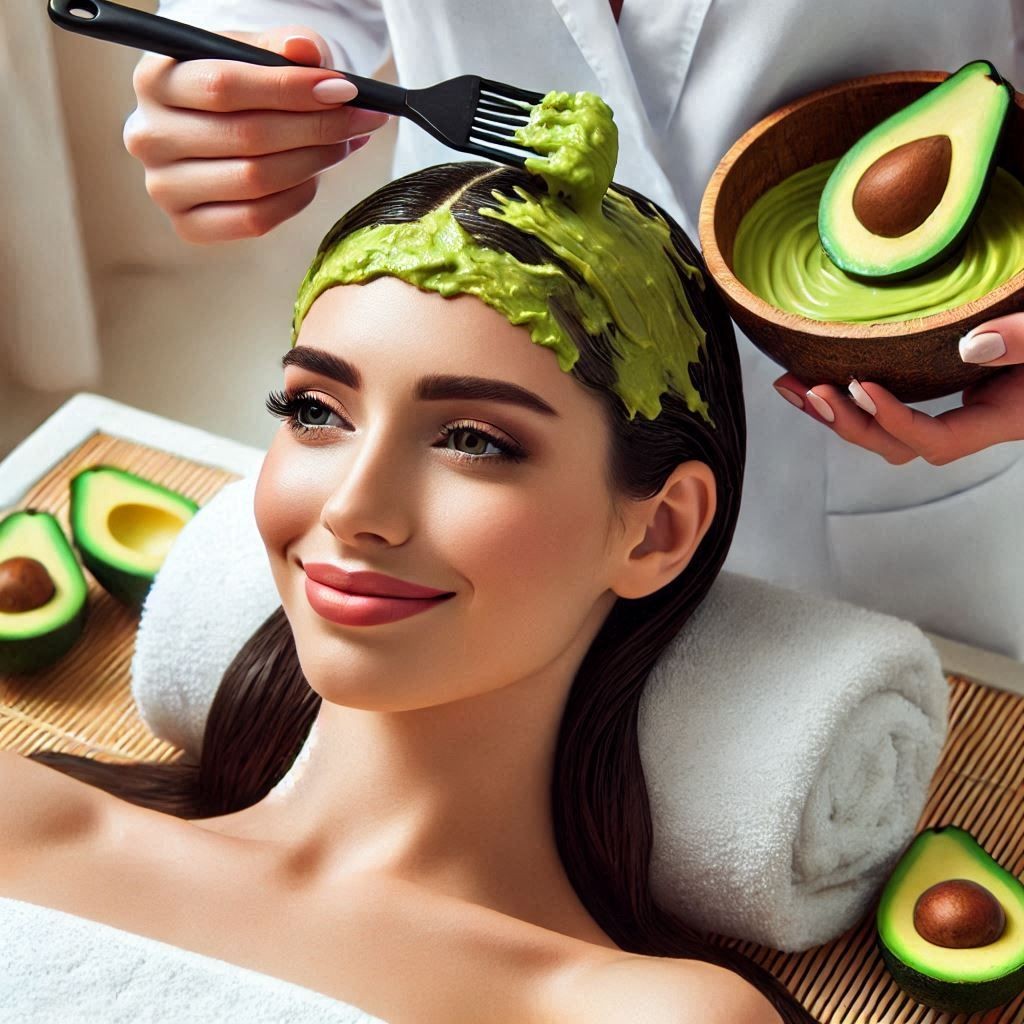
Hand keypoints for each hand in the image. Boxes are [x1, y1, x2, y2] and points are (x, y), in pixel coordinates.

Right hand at [122, 26, 389, 243]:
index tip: (345, 90)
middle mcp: (148, 136)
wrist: (218, 122)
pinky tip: (313, 176)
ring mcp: (165, 188)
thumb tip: (305, 50)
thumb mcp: (258, 49)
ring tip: (346, 143)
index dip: (291, 90)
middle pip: (247, 137)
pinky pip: (255, 219)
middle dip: (317, 128)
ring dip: (315, 162)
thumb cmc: (240, 80)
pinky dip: (296, 197)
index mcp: (153, 80)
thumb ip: (284, 44)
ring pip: (256, 180)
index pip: (225, 86)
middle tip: (362, 119)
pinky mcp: (188, 227)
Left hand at [772, 313, 1023, 465]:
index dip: (896, 423)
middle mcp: (972, 422)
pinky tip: (814, 375)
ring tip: (789, 387)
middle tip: (805, 391)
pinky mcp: (943, 387)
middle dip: (847, 423)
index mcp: (1000, 418)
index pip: (937, 441)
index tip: (862, 387)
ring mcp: (956, 408)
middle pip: (897, 446)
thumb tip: (972, 345)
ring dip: (834, 412)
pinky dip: (849, 393)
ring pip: (885, 432)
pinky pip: (889, 403)